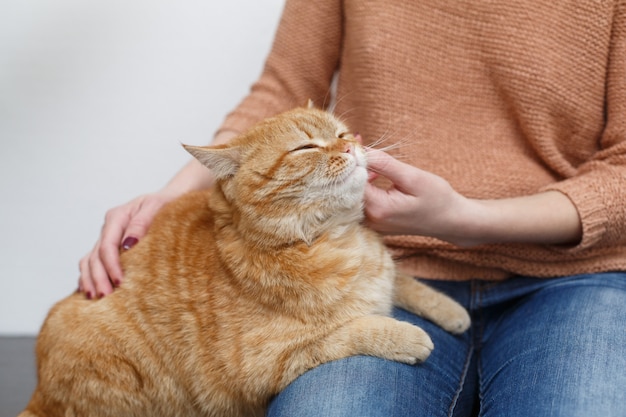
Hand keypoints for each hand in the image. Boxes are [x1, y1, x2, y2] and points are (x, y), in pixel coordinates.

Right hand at [78, 191, 175, 298]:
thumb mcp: (157, 207)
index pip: (108, 245)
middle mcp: (108, 227)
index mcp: (117, 216)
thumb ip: (142, 223)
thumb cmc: (166, 203)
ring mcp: (107, 236)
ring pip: (89, 260)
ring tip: (95, 298)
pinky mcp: (110, 246)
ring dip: (90, 280)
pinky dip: (88, 276)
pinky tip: (89, 291)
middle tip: (105, 297)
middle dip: (98, 277)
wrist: (171, 198)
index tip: (119, 282)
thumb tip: (128, 244)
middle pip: (95, 255)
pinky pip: (92, 262)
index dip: (111, 265)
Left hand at [363, 148, 581, 246]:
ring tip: (364, 153)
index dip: (351, 159)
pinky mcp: (376, 222)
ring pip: (354, 194)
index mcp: (377, 208)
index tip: (353, 140)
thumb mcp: (412, 176)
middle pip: (348, 188)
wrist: (452, 221)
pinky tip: (373, 172)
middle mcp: (370, 219)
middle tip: (354, 142)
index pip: (352, 180)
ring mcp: (372, 223)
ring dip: (357, 173)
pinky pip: (361, 201)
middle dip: (351, 164)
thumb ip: (384, 164)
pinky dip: (363, 184)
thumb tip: (360, 150)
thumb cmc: (437, 199)